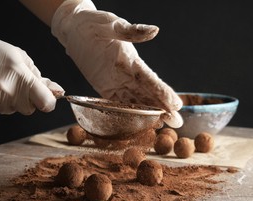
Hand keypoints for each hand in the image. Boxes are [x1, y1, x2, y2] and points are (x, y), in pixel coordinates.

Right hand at [0, 13, 63, 114]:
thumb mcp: (20, 57)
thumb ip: (39, 77)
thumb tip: (57, 91)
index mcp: (22, 77)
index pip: (46, 103)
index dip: (48, 101)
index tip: (45, 97)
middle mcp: (9, 92)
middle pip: (29, 109)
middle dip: (27, 99)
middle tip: (15, 84)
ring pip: (12, 110)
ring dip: (10, 100)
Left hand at [51, 0, 182, 127]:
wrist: (74, 28)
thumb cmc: (93, 23)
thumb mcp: (111, 24)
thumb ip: (131, 31)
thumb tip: (154, 30)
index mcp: (131, 59)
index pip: (150, 79)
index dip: (162, 92)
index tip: (176, 105)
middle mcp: (127, 73)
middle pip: (147, 93)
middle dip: (162, 108)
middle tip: (177, 122)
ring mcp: (116, 82)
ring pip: (135, 101)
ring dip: (148, 114)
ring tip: (162, 126)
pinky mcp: (105, 88)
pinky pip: (117, 103)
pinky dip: (128, 114)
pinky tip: (138, 123)